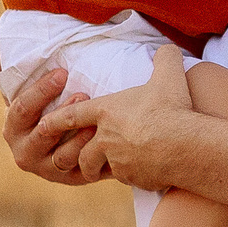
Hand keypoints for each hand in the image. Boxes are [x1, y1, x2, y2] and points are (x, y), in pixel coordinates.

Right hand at [4, 60, 105, 184]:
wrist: (66, 140)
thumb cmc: (44, 109)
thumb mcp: (27, 94)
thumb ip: (13, 76)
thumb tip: (0, 57)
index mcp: (13, 128)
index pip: (21, 109)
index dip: (41, 91)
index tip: (62, 73)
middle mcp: (25, 152)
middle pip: (43, 133)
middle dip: (62, 113)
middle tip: (83, 94)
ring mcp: (47, 169)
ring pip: (63, 156)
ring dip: (80, 137)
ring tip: (96, 118)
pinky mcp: (70, 179)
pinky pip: (82, 169)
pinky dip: (92, 154)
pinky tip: (104, 138)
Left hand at [38, 45, 199, 189]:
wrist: (185, 146)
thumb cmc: (172, 109)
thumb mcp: (170, 76)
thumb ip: (164, 58)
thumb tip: (168, 48)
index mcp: (106, 110)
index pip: (72, 115)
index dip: (56, 120)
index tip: (42, 126)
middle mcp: (104, 137)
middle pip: (80, 150)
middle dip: (76, 155)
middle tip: (81, 159)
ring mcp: (114, 159)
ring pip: (94, 168)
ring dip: (94, 170)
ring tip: (99, 172)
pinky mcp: (128, 177)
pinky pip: (121, 178)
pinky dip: (126, 176)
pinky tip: (137, 173)